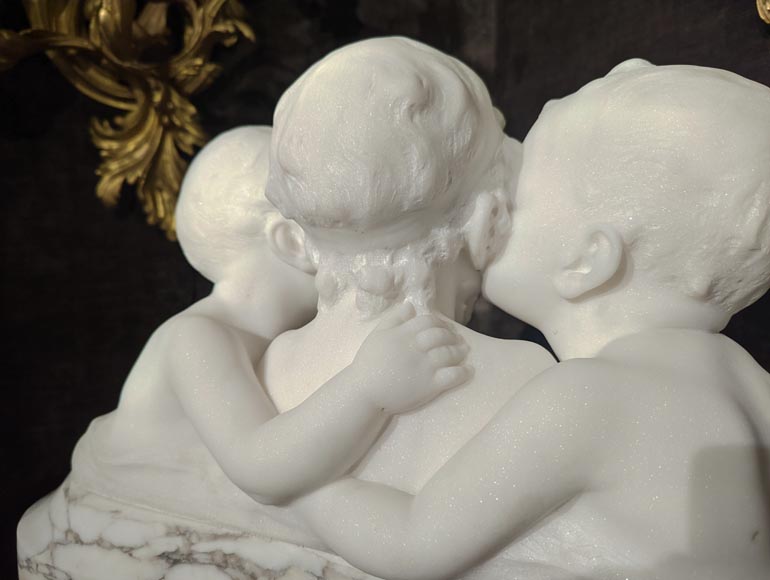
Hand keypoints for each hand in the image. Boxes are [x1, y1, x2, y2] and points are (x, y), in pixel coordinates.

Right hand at [352, 303, 471, 413]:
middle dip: (452, 335)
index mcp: (403, 334)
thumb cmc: (369, 363)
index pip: (428, 321)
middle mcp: (416, 347)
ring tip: (464, 351)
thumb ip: (393, 318)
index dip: (439, 323)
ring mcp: (424, 367)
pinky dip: (462, 372)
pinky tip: (467, 370)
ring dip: (459, 351)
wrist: (364, 392)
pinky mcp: (430, 386)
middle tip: (457, 339)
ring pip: (449, 353)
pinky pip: (452, 376)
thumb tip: (411, 305)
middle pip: (441, 335)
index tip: (444, 327)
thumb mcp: (377, 335)